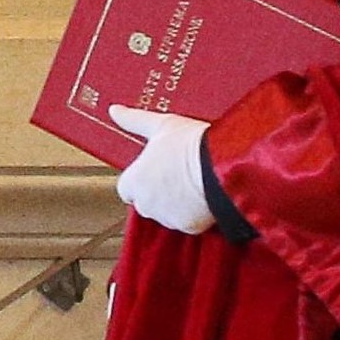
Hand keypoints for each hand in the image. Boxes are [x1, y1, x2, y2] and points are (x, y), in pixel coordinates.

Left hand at [107, 105, 216, 234]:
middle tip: (178, 175)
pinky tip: (205, 195)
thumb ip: (134, 121)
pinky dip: (196, 213)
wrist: (224, 164)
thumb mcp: (161, 125)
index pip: (126, 188)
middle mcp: (145, 203)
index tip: (155, 170)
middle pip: (146, 203)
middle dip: (159, 193)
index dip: (141, 179)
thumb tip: (115, 111)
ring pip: (167, 214)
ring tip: (194, 182)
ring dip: (177, 203)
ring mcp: (166, 217)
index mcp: (133, 181)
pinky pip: (189, 222)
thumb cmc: (193, 146)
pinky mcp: (189, 227)